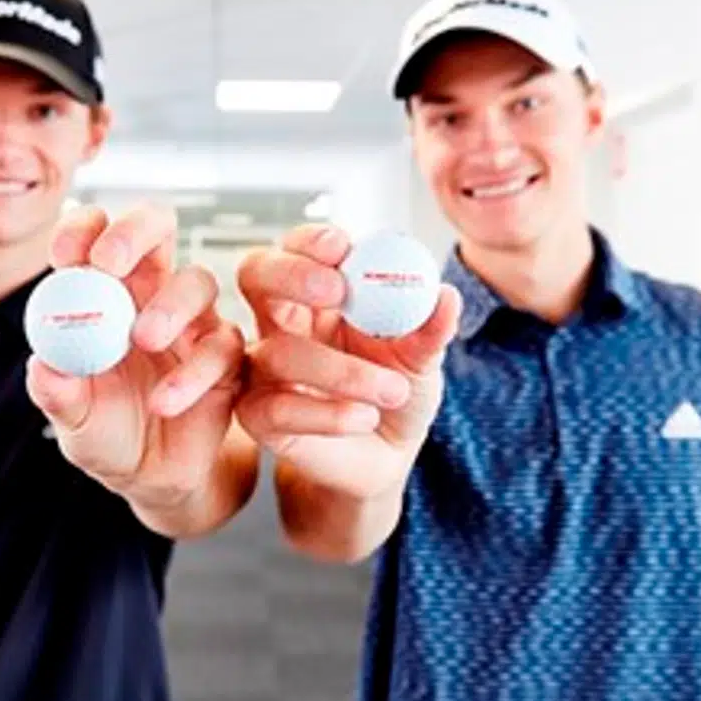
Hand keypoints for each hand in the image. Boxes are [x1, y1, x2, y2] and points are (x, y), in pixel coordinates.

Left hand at [25, 203, 245, 516]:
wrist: (151, 477)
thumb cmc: (105, 433)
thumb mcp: (71, 418)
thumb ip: (57, 392)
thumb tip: (43, 365)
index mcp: (103, 292)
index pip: (94, 236)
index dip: (82, 232)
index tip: (63, 256)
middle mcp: (151, 294)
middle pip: (156, 229)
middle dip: (133, 232)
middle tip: (108, 262)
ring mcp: (194, 321)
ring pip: (197, 280)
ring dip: (169, 304)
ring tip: (142, 340)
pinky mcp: (228, 356)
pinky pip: (222, 346)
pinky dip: (193, 372)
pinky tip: (164, 402)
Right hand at [235, 224, 461, 500]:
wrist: (386, 459)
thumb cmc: (395, 395)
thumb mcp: (422, 358)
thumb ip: (430, 328)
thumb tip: (444, 295)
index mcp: (319, 294)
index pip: (297, 249)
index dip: (311, 242)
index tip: (342, 247)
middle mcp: (283, 323)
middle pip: (256, 275)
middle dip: (291, 274)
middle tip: (337, 291)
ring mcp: (264, 368)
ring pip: (280, 352)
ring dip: (342, 370)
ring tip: (392, 390)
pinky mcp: (259, 417)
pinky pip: (278, 408)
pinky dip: (327, 414)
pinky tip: (363, 418)